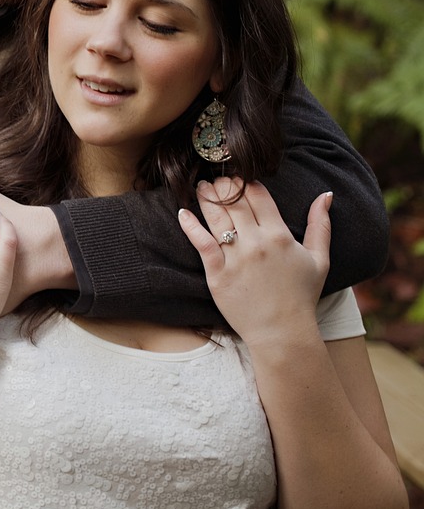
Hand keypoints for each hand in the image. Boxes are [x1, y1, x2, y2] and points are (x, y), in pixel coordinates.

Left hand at [178, 177, 330, 347]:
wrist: (282, 331)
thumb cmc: (301, 296)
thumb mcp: (319, 259)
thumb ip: (321, 225)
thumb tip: (325, 195)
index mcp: (280, 235)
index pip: (258, 196)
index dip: (246, 182)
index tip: (238, 176)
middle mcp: (256, 242)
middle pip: (235, 202)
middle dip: (223, 186)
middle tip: (215, 179)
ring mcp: (236, 257)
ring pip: (216, 217)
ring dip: (206, 198)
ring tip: (200, 188)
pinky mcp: (217, 273)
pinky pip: (201, 243)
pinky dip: (190, 226)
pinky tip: (182, 213)